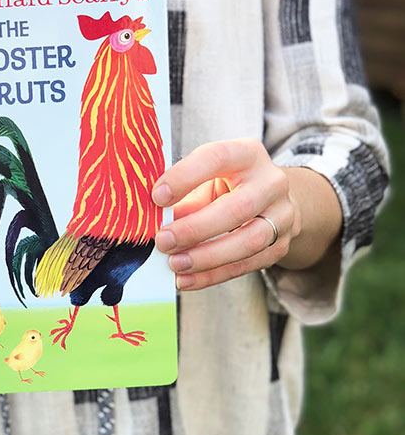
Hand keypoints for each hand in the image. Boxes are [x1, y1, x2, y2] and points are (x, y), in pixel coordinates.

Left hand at [152, 138, 302, 290]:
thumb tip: (152, 222)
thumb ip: (184, 196)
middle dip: (196, 228)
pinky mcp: (280, 246)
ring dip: (207, 257)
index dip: (185, 176)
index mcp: (247, 154)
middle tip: (164, 241)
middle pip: (238, 207)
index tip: (157, 197)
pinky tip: (186, 280)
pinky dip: (213, 276)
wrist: (271, 202)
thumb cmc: (228, 187)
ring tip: (175, 264)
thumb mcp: (207, 180)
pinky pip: (247, 265)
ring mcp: (281, 215)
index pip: (217, 157)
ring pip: (248, 241)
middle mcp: (271, 182)